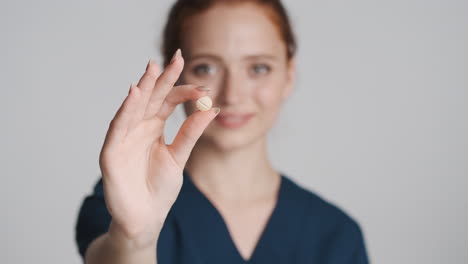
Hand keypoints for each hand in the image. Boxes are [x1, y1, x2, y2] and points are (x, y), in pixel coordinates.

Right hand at [98, 50, 218, 244]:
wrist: (146, 218)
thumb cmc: (160, 188)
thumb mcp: (179, 156)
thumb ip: (191, 133)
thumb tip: (212, 109)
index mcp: (154, 127)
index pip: (167, 101)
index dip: (183, 90)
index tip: (204, 87)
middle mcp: (138, 128)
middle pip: (150, 98)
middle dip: (161, 78)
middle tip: (176, 59)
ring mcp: (123, 138)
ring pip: (133, 107)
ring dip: (142, 88)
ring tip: (153, 69)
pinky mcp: (111, 152)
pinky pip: (118, 128)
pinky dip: (125, 111)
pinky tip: (134, 94)